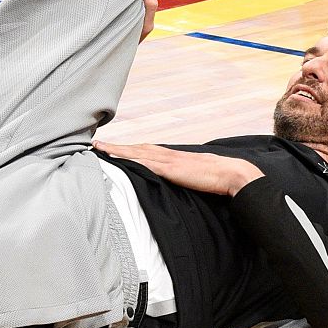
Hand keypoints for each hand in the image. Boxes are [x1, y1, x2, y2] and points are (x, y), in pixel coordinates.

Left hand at [92, 142, 262, 195]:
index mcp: (172, 157)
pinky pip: (145, 163)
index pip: (144, 150)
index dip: (127, 149)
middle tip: (96, 144)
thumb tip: (173, 183)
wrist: (231, 173)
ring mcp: (168, 160)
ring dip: (117, 150)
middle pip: (136, 148)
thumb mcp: (193, 176)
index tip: (112, 148)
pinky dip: (130, 159)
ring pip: (136, 152)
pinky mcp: (171, 168)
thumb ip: (180, 177)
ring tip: (99, 148)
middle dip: (116, 146)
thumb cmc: (215, 178)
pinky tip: (118, 159)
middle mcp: (167, 154)